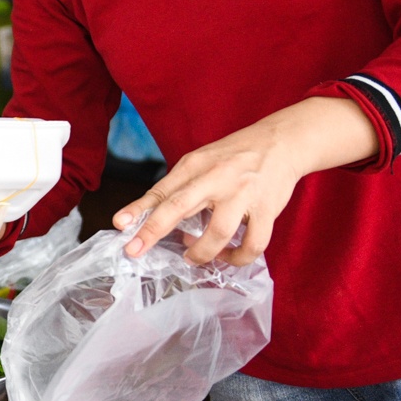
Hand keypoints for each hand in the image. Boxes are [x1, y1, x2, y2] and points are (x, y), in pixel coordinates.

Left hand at [113, 98, 375, 265]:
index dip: (138, 209)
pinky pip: (253, 244)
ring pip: (218, 233)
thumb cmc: (232, 156)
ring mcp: (244, 194)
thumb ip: (176, 186)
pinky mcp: (267, 209)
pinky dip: (239, 258)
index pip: (161, 189)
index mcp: (195, 165)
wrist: (281, 142)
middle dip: (155, 231)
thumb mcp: (199, 161)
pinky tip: (229, 257)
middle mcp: (217, 178)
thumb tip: (147, 216)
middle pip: (180, 206)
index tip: (119, 224)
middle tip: (136, 251)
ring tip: (194, 257)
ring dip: (202, 252)